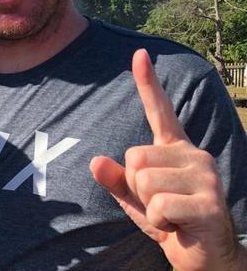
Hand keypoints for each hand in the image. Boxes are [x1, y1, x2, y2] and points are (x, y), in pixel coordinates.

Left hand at [90, 49, 246, 270]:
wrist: (205, 257)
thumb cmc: (170, 222)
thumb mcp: (136, 200)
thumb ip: (117, 181)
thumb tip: (96, 161)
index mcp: (175, 149)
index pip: (158, 110)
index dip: (147, 83)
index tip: (138, 53)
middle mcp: (194, 155)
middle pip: (134, 156)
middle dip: (136, 186)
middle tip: (160, 202)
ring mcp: (205, 177)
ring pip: (143, 180)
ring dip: (149, 205)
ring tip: (171, 213)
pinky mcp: (209, 202)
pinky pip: (159, 205)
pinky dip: (160, 221)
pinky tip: (178, 225)